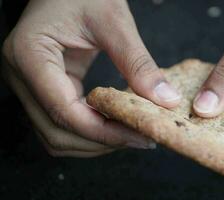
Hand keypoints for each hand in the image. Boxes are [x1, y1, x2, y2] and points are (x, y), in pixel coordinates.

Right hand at [2, 0, 180, 156]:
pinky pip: (63, 121)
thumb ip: (137, 63)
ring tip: (129, 134)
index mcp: (30, 55)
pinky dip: (89, 130)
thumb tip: (165, 100)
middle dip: (101, 141)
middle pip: (57, 132)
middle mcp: (21, 75)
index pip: (65, 111)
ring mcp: (29, 84)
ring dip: (94, 142)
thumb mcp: (113, 22)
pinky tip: (115, 123)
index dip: (104, 131)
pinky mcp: (44, 87)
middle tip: (138, 138)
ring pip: (57, 134)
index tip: (138, 135)